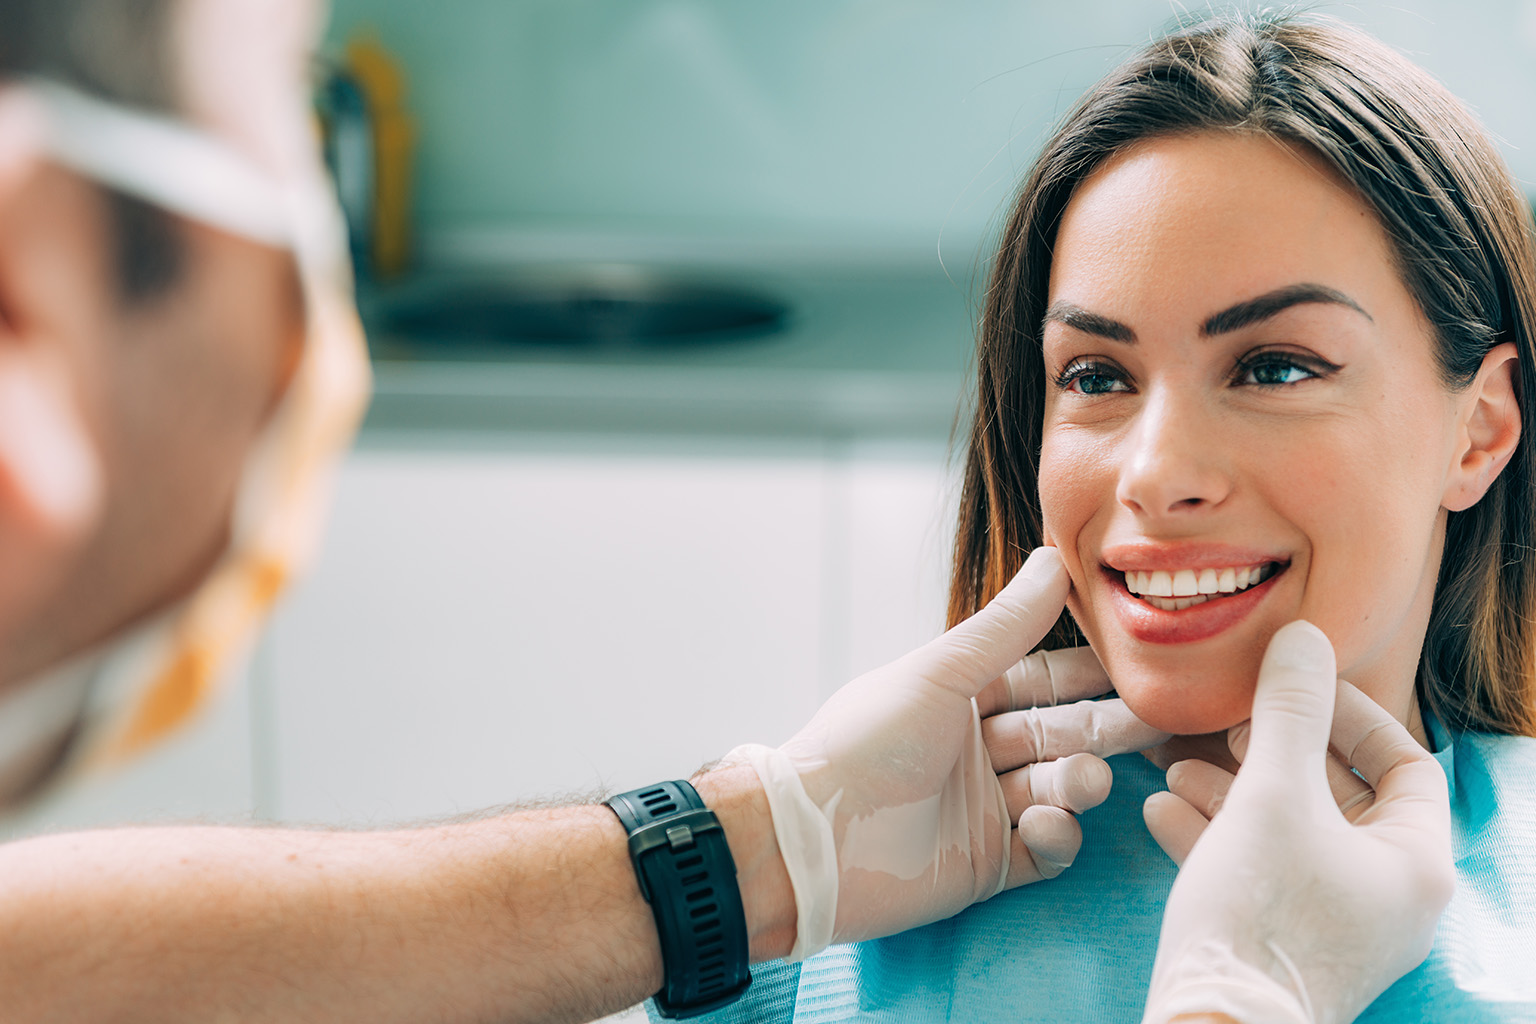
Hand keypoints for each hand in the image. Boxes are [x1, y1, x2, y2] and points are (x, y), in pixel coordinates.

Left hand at [729, 546, 1165, 960]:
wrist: (813, 841)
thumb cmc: (864, 743)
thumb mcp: (939, 674)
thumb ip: (1005, 626)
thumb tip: (1055, 558)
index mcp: (958, 698)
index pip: (1040, 679)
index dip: (1088, 673)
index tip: (1139, 663)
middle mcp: (974, 750)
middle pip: (1060, 734)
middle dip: (1105, 729)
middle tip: (1158, 721)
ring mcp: (982, 810)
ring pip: (1058, 790)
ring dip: (1078, 783)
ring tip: (1080, 782)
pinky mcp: (986, 866)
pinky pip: (1044, 849)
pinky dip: (1058, 837)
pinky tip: (1049, 825)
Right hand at [1141, 621, 1454, 1023]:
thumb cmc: (1261, 911)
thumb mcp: (1272, 793)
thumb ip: (1288, 711)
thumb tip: (1302, 637)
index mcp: (1413, 862)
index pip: (1406, 764)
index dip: (1351, 714)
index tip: (1294, 688)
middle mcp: (1385, 895)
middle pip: (1338, 796)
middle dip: (1272, 751)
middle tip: (1227, 724)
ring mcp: (1333, 922)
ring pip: (1289, 832)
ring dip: (1231, 790)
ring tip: (1175, 763)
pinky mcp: (1282, 941)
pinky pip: (1258, 871)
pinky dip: (1215, 835)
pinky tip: (1160, 809)